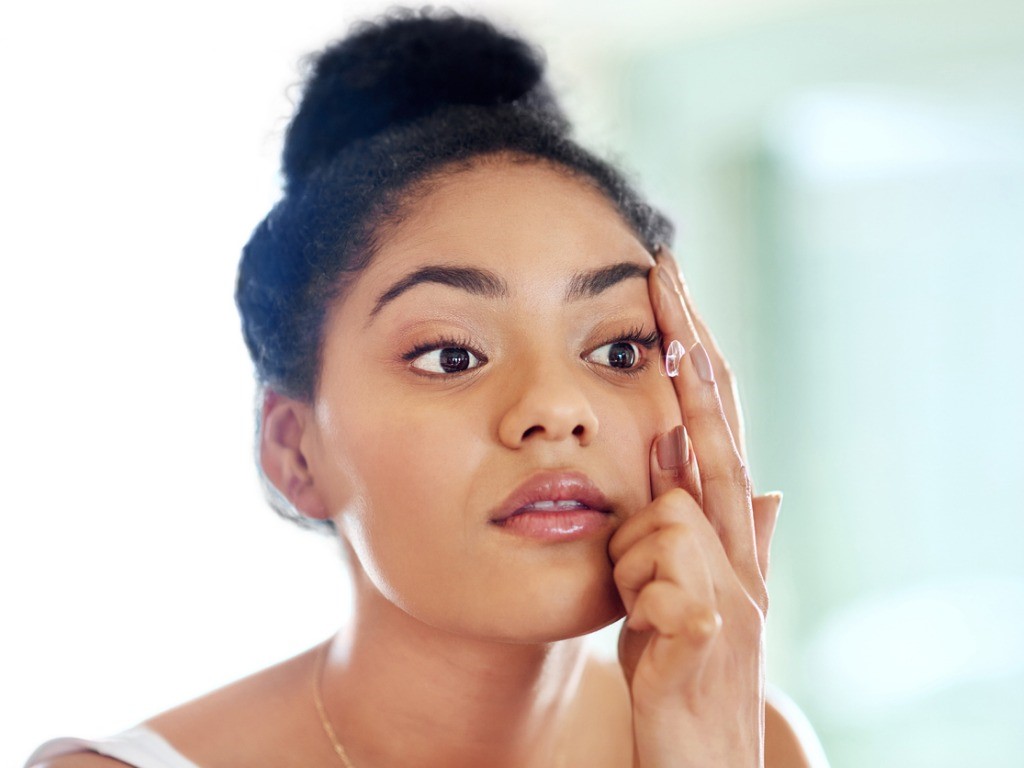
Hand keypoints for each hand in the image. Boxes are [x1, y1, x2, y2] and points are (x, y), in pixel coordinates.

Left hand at [609, 246, 780, 766]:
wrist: (699, 752)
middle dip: (686, 347)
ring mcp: (731, 582)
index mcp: (722, 528)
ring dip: (635, 558)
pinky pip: (655, 579)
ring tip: (648, 615)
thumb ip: (694, 520)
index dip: (691, 356)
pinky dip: (640, 601)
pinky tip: (655, 639)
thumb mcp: (676, 585)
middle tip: (662, 272)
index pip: (710, 423)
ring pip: (668, 512)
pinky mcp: (711, 624)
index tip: (665, 291)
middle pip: (713, 426)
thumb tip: (718, 462)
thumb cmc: (679, 662)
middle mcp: (738, 544)